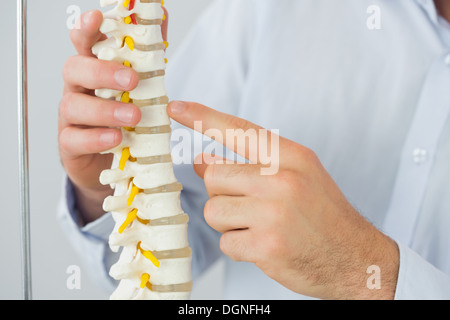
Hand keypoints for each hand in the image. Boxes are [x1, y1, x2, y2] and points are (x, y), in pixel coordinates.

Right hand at [58, 10, 167, 223]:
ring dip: (105, 110)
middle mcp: (78, 89)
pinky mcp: (71, 144)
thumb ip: (148, 52)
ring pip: (73, 105)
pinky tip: (115, 138)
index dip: (87, 30)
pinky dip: (95, 139)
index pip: (85, 44)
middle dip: (102, 72)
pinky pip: (74, 139)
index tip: (96, 18)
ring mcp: (71, 117)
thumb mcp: (140, 84)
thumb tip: (161, 16)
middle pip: (74, 70)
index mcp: (94, 70)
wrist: (110, 159)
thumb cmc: (123, 116)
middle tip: (131, 80)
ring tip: (133, 117)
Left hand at [167, 101, 399, 299]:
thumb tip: (204, 158)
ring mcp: (274, 213)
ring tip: (259, 227)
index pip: (239, 130)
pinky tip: (264, 246)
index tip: (176, 108)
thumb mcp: (297, 177)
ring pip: (214, 210)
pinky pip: (225, 242)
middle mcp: (283, 180)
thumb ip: (252, 165)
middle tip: (249, 206)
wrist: (357, 259)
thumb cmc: (323, 216)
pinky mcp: (267, 246)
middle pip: (215, 176)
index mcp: (292, 157)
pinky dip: (239, 247)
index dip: (204, 117)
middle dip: (223, 194)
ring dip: (229, 222)